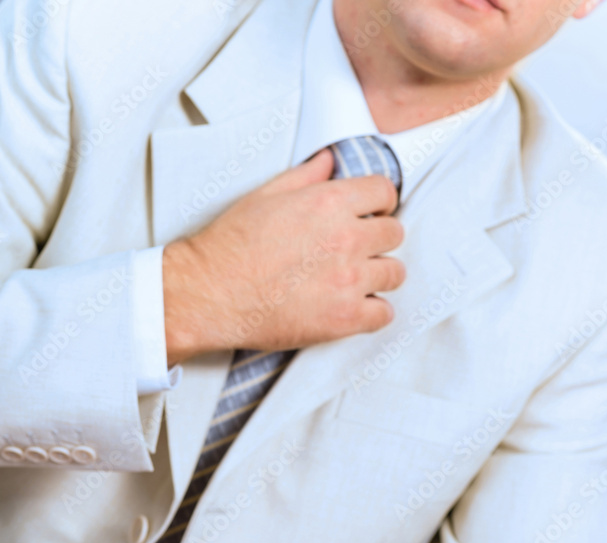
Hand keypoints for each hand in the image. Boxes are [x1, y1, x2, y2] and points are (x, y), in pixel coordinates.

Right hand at [163, 148, 404, 363]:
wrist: (211, 293)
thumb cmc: (232, 244)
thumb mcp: (266, 195)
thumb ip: (306, 176)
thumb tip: (330, 160)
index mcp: (329, 202)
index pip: (384, 192)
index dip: (379, 202)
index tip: (371, 214)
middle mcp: (346, 238)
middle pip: (394, 233)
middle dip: (380, 239)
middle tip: (360, 250)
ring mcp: (349, 281)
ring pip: (395, 273)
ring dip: (380, 275)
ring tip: (359, 280)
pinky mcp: (344, 318)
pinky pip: (384, 314)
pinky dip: (375, 311)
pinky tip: (357, 308)